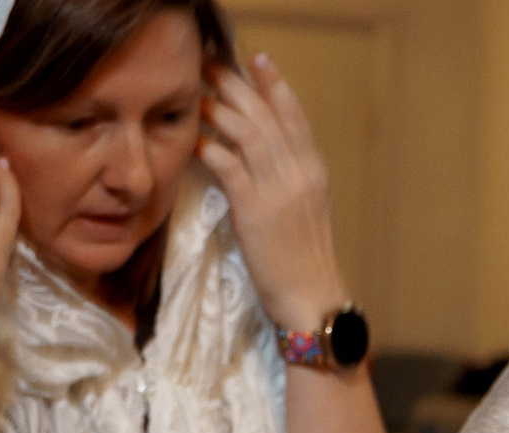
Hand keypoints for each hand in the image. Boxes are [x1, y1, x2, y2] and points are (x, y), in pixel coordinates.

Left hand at [200, 55, 345, 334]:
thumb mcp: (306, 211)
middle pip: (265, 115)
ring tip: (198, 96)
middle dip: (236, 86)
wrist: (311, 297)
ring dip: (218, 109)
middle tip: (211, 67)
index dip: (275, 84)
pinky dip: (209, 147)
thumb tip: (263, 154)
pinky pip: (229, 165)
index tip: (257, 58)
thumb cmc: (304, 260)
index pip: (295, 116)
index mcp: (314, 172)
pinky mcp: (256, 211)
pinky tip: (194, 140)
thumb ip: (289, 178)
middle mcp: (299, 173)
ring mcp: (279, 191)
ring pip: (247, 132)